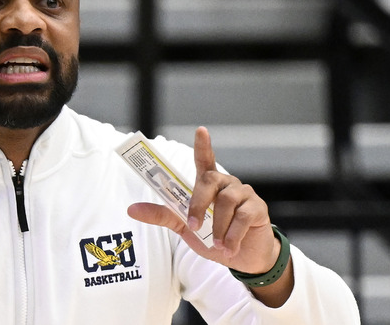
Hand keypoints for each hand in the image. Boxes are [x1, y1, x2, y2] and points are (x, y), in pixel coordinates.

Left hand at [128, 127, 276, 274]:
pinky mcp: (258, 208)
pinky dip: (233, 235)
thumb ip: (162, 215)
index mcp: (208, 185)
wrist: (243, 259)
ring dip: (217, 226)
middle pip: (210, 180)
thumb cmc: (213, 238)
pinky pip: (243, 217)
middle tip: (192, 225)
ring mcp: (244, 194)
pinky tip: (229, 247)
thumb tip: (131, 209)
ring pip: (226, 201)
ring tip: (217, 245)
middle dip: (198, 203)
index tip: (201, 130)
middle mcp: (227, 184)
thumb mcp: (184, 227)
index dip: (203, 145)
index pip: (205, 160)